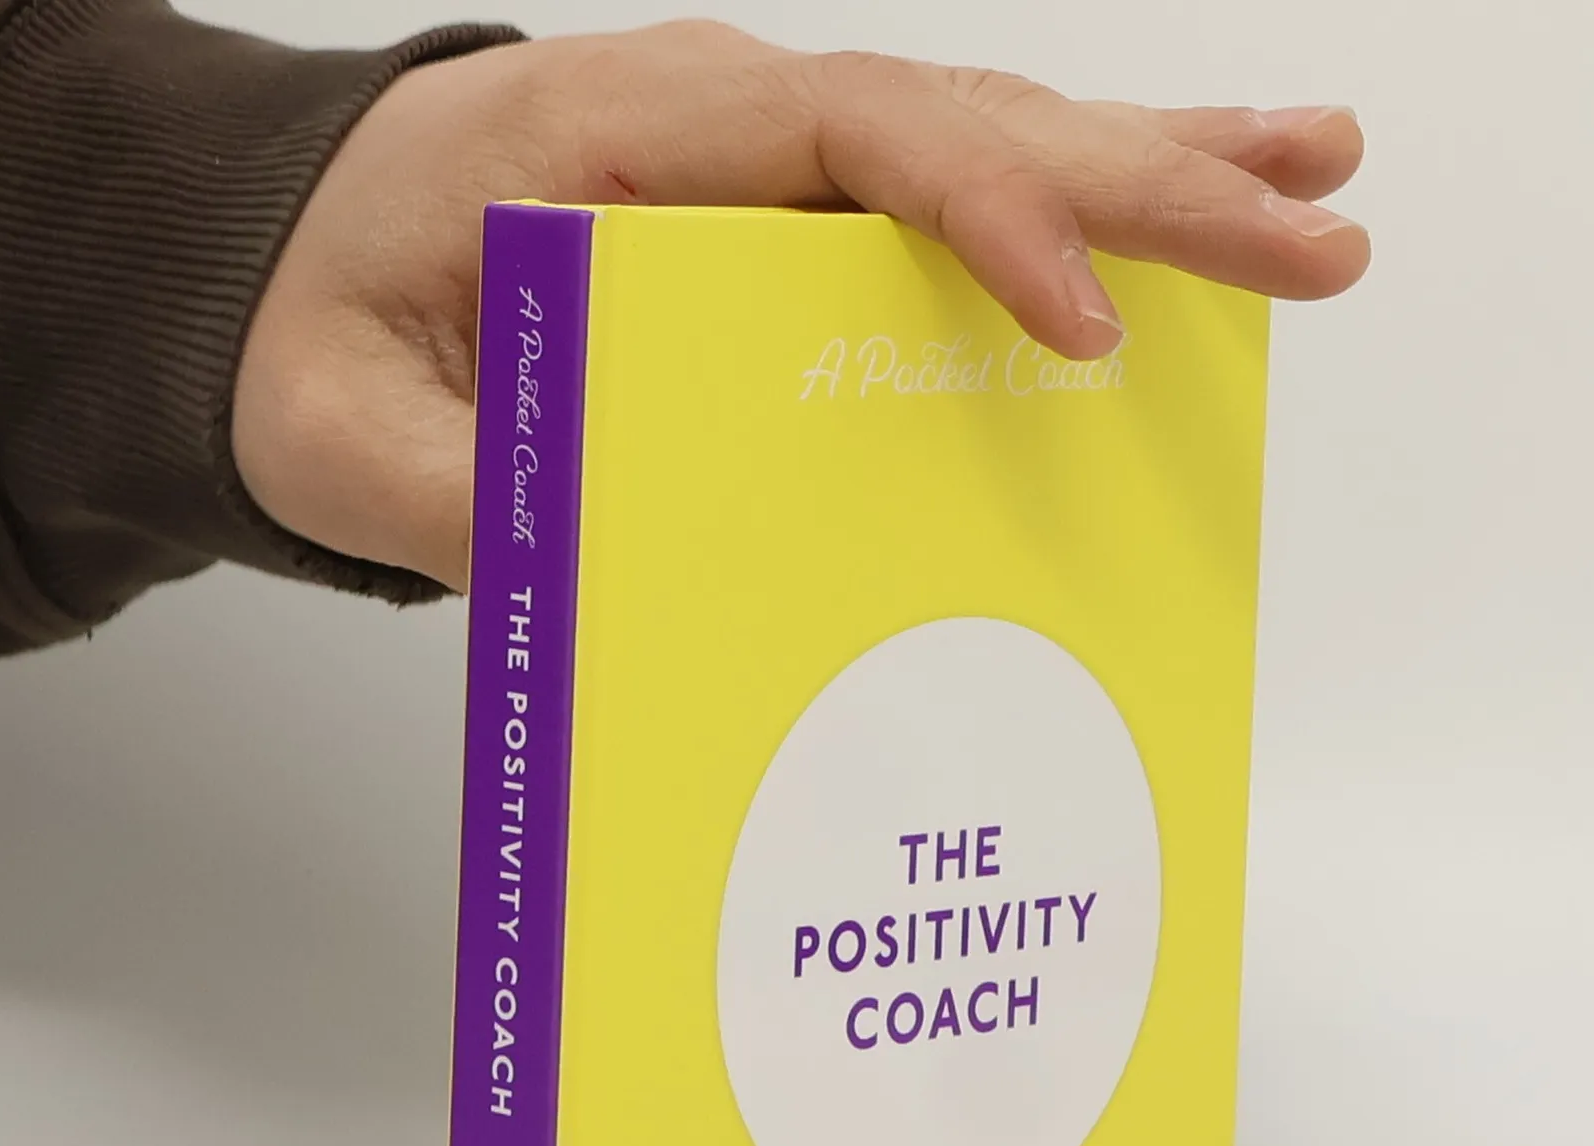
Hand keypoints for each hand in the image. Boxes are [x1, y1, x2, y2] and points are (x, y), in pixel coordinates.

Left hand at [233, 20, 1367, 590]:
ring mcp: (762, 171)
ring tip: (1316, 191)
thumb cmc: (307, 323)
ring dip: (1153, 173)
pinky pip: (945, 214)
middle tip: (1316, 224)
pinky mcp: (780, 231)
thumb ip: (452, 494)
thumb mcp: (341, 429)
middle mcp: (717, 125)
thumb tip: (608, 571)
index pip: (847, 143)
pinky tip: (1169, 242)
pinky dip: (1067, 225)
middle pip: (967, 128)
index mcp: (618, 135)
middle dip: (1148, 180)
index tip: (1083, 326)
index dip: (985, 219)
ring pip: (985, 150)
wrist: (276, 274)